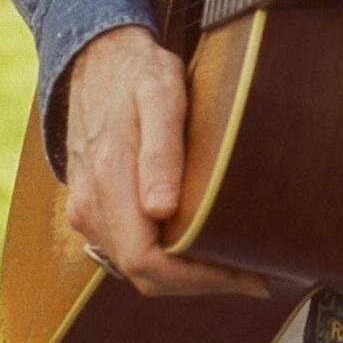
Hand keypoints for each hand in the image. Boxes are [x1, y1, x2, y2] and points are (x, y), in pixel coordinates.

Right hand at [64, 24, 266, 298]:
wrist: (96, 58)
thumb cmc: (137, 75)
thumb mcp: (160, 96)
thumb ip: (161, 151)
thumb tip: (162, 210)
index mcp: (108, 185)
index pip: (147, 261)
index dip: (197, 280)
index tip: (244, 277)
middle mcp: (91, 209)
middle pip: (143, 275)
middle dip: (199, 284)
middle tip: (254, 277)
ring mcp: (89, 210)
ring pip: (135, 267)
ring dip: (184, 275)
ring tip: (237, 264)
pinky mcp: (94, 206)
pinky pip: (128, 247)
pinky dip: (165, 258)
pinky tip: (200, 245)